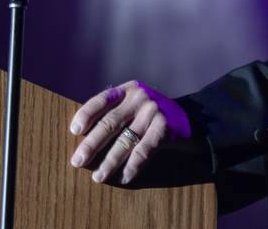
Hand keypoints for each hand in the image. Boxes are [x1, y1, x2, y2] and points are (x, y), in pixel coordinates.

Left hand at [69, 80, 191, 184]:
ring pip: (125, 141)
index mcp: (128, 89)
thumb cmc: (153, 116)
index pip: (102, 100)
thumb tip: (83, 137)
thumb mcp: (135, 105)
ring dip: (109, 161)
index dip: (86, 115)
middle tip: (77, 161)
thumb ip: (116, 112)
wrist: (192, 119)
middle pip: (110, 123)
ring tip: (98, 177)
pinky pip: (143, 150)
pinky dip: (132, 166)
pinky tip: (124, 177)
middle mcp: (140, 98)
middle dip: (91, 145)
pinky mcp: (165, 128)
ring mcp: (153, 112)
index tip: (74, 132)